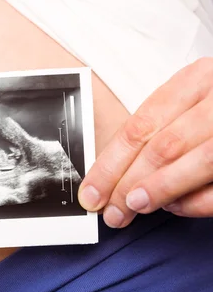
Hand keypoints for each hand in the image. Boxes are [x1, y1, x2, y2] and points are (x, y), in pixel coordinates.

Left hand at [78, 57, 212, 226]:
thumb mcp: (187, 103)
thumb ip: (156, 132)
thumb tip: (110, 176)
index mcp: (196, 80)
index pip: (140, 127)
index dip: (110, 164)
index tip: (91, 192)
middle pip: (164, 147)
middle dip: (128, 184)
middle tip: (111, 211)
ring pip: (199, 162)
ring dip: (160, 191)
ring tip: (134, 207)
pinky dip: (197, 201)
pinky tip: (175, 206)